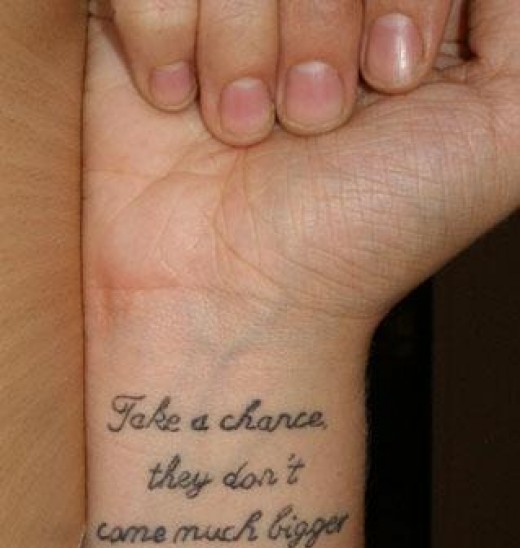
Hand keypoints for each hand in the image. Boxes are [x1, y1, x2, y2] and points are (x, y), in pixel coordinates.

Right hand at [86, 0, 518, 328]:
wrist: (233, 296)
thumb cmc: (361, 233)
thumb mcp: (504, 134)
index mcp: (406, 6)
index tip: (390, 80)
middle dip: (320, 28)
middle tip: (313, 118)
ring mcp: (235, 10)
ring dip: (242, 50)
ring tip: (247, 128)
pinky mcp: (154, 20)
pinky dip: (165, 44)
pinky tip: (181, 105)